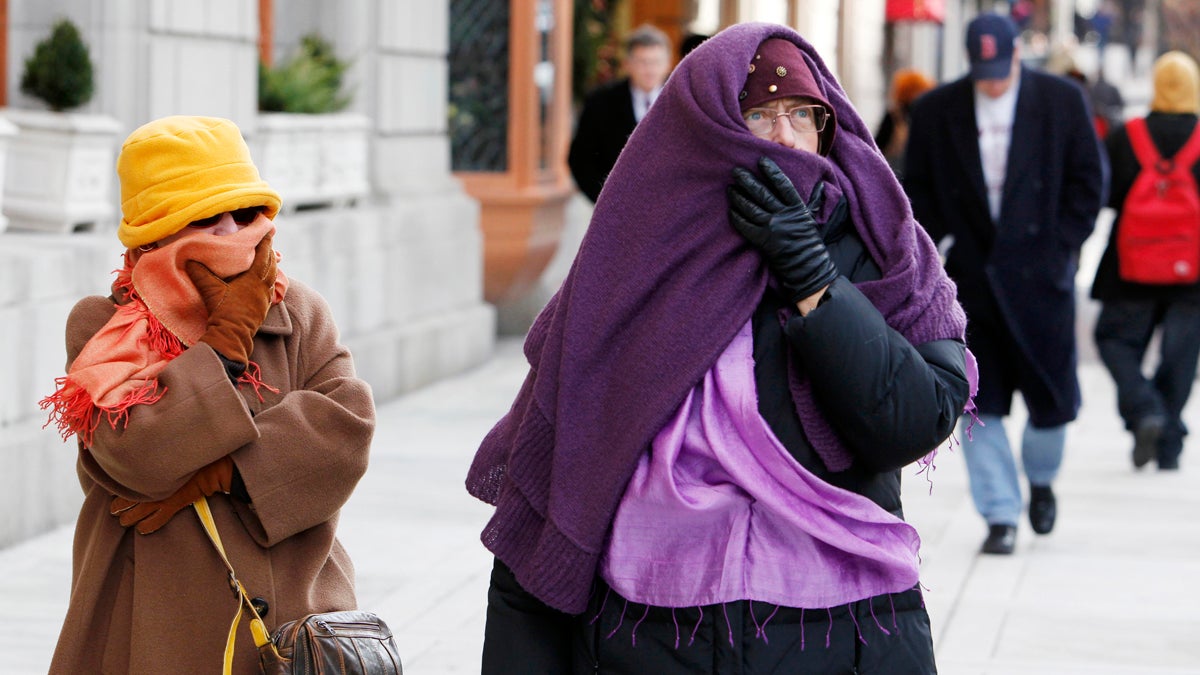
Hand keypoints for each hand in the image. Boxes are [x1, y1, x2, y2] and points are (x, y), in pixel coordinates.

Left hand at [110, 456, 233, 533]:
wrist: (211, 469)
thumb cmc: (190, 458)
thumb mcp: (171, 454)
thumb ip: (155, 457)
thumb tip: (143, 455)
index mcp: (147, 472)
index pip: (123, 484)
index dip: (116, 489)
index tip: (115, 491)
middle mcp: (150, 486)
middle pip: (124, 501)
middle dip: (118, 507)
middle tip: (115, 510)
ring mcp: (160, 498)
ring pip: (135, 514)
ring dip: (128, 519)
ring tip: (124, 520)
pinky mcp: (172, 507)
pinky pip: (154, 522)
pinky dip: (147, 527)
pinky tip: (142, 529)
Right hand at [185, 233, 276, 364]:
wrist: (232, 336)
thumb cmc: (222, 311)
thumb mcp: (209, 289)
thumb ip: (199, 272)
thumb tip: (188, 259)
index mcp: (254, 278)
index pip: (264, 254)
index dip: (266, 241)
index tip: (268, 229)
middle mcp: (263, 286)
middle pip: (271, 263)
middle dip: (270, 250)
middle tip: (267, 239)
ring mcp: (266, 297)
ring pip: (273, 276)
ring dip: (271, 264)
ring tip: (268, 256)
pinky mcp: (265, 307)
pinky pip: (271, 287)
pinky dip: (270, 278)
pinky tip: (265, 279)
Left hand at [728, 157, 838, 305]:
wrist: (807, 266)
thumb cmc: (809, 241)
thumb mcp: (812, 217)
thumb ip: (814, 199)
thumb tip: (821, 184)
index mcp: (797, 207)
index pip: (782, 184)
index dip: (771, 171)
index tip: (761, 160)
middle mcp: (784, 215)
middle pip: (762, 193)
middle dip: (747, 180)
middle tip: (736, 171)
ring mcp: (772, 228)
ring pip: (751, 208)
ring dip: (738, 197)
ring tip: (730, 188)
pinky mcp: (763, 241)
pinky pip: (745, 226)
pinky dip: (737, 217)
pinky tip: (731, 209)